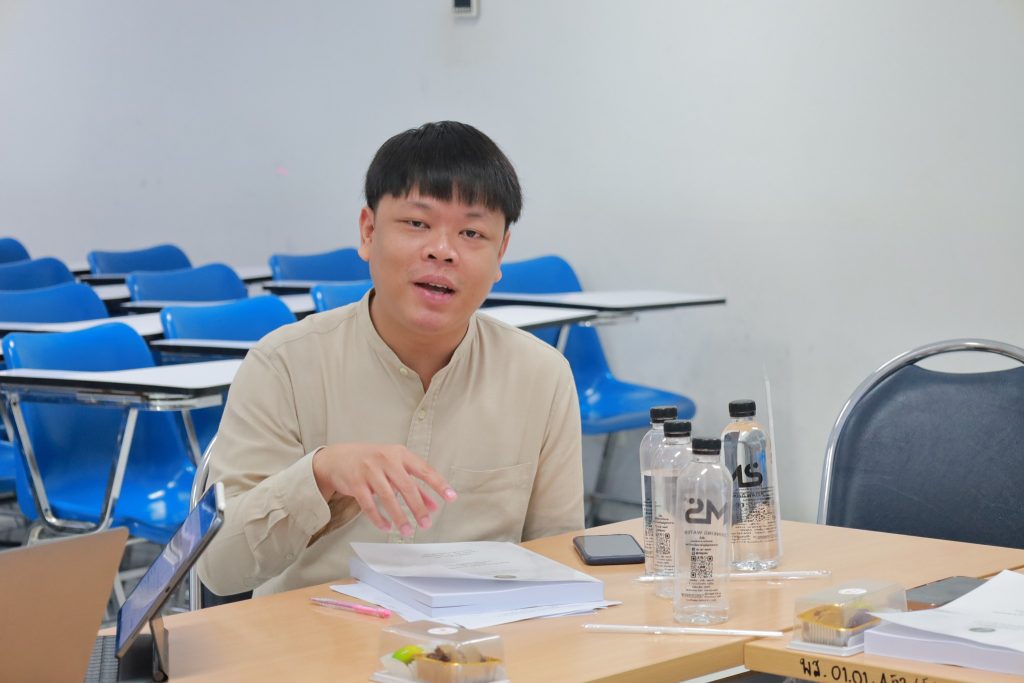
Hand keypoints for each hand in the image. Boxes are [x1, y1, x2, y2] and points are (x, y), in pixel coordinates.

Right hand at [312, 443, 456, 536]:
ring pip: (388, 497)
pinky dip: (378, 518)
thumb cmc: (372, 462)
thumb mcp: (395, 468)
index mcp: (400, 454)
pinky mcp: (355, 482)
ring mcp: (369, 470)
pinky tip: (386, 527)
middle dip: (418, 507)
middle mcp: (386, 459)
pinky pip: (369, 504)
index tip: (451, 497)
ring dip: (399, 516)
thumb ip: (415, 485)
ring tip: (407, 531)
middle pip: (406, 486)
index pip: (424, 470)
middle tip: (426, 524)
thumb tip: (433, 506)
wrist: (338, 458)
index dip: (439, 484)